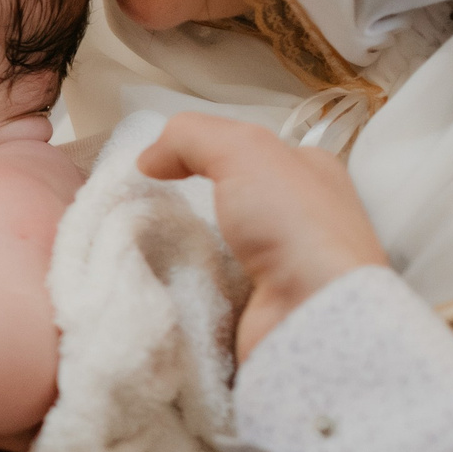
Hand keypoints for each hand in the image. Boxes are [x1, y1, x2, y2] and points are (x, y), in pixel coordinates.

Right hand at [136, 113, 388, 360]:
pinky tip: (158, 283)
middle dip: (186, 206)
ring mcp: (284, 269)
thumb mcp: (244, 150)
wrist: (314, 314)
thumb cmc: (293, 222)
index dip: (207, 153)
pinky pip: (210, 291)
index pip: (252, 155)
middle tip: (143, 209)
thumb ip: (191, 137)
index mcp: (313, 174)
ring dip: (179, 252)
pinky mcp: (261, 309)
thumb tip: (148, 159)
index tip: (161, 167)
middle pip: (229, 203)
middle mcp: (303, 219)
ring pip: (215, 250)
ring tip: (138, 247)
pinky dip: (185, 288)